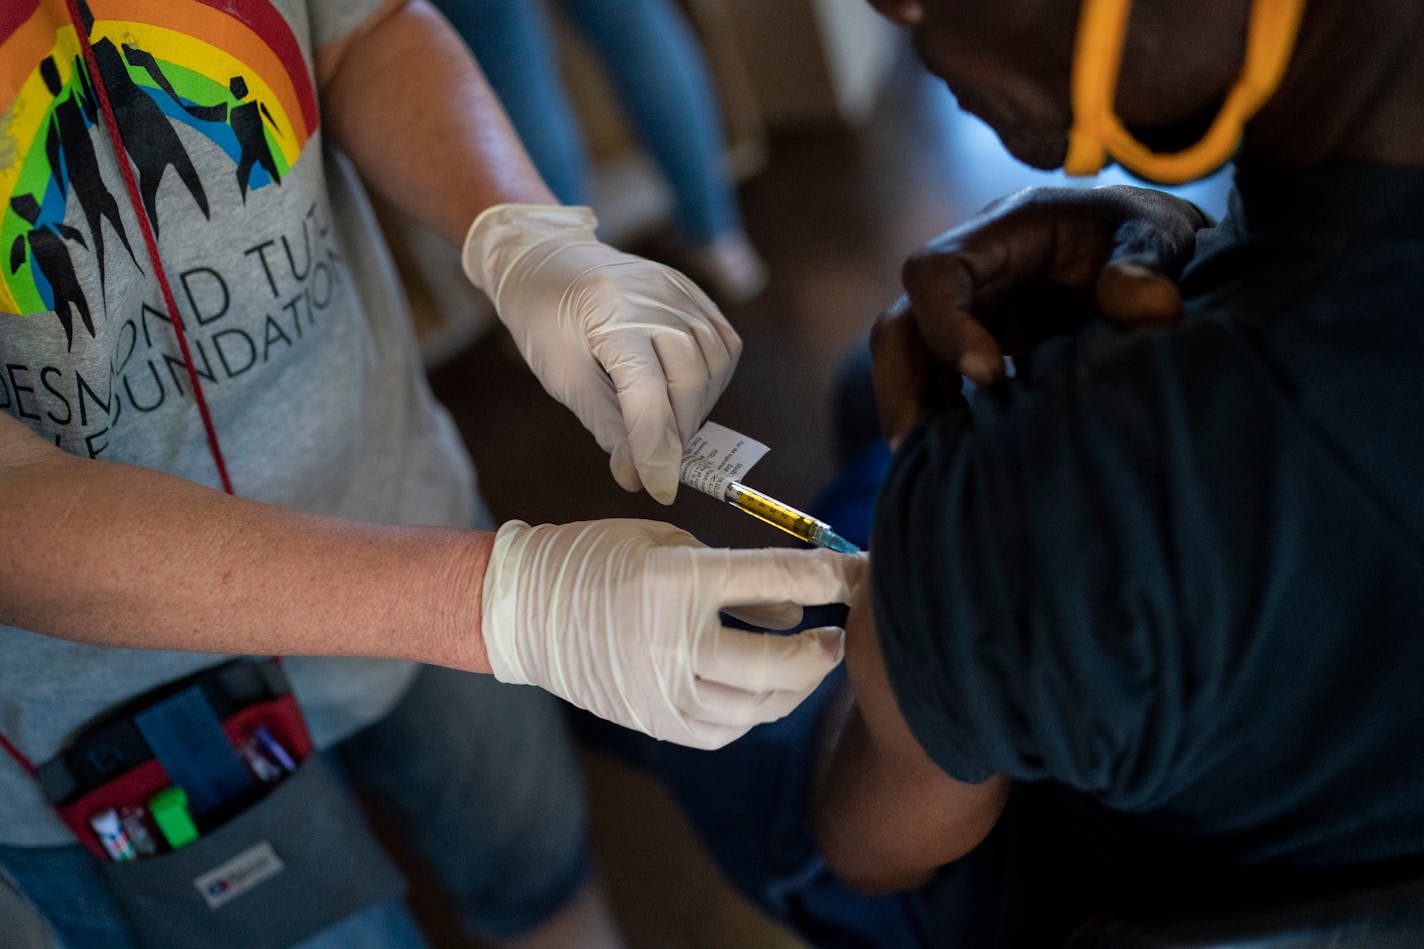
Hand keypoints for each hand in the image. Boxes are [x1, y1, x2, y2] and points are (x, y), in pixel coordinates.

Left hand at [463, 204, 740, 503]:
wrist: (548, 257)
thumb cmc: (545, 318)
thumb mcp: (563, 378)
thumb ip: (606, 425)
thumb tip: (639, 474)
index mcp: (610, 315)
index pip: (648, 393)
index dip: (656, 448)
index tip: (657, 489)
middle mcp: (654, 296)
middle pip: (689, 380)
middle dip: (677, 433)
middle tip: (656, 460)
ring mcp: (679, 289)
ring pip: (715, 364)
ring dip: (697, 409)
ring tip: (667, 428)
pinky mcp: (692, 291)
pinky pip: (723, 343)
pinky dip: (711, 380)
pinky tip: (686, 397)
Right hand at [481, 519, 864, 749]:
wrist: (526, 610)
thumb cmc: (601, 558)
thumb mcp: (673, 544)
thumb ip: (740, 579)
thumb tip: (797, 608)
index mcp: (680, 581)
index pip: (781, 578)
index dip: (835, 576)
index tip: (866, 573)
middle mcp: (675, 642)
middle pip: (782, 663)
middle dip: (828, 649)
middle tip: (842, 635)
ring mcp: (665, 692)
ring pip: (762, 705)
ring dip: (797, 684)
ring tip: (810, 660)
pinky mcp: (657, 723)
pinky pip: (728, 729)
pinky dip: (757, 710)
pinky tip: (763, 688)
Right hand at [872, 185, 1208, 442]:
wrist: (1153, 249)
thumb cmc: (1150, 236)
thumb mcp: (1162, 235)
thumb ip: (1149, 264)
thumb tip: (1148, 307)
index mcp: (1006, 229)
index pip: (936, 271)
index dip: (946, 323)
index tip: (988, 376)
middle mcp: (972, 271)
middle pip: (900, 323)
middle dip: (902, 385)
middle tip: (918, 447)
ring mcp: (968, 311)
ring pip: (909, 360)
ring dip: (915, 413)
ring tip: (934, 470)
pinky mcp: (977, 346)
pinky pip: (937, 386)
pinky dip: (942, 423)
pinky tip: (963, 463)